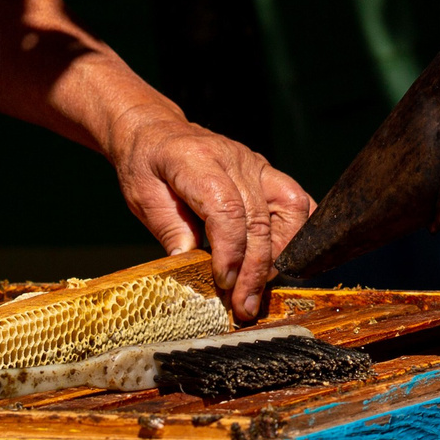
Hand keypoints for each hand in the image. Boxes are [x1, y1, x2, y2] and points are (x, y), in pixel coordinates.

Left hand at [106, 106, 313, 322]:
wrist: (156, 132)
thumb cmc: (146, 165)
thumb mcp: (142, 198)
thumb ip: (169, 229)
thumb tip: (189, 265)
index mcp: (197, 161)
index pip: (227, 208)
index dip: (230, 251)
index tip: (224, 283)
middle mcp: (234, 159)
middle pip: (258, 218)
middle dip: (254, 270)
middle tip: (243, 306)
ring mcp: (256, 164)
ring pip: (289, 210)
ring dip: (279, 256)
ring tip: (258, 288)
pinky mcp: (268, 172)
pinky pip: (297, 201)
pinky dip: (297, 233)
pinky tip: (282, 261)